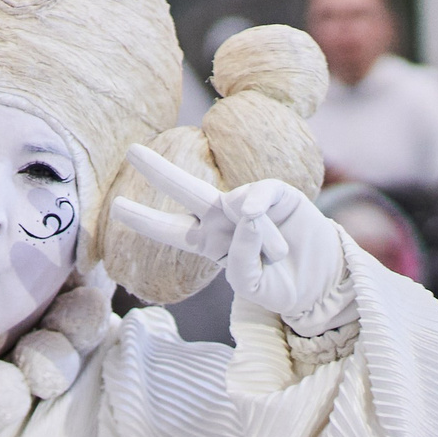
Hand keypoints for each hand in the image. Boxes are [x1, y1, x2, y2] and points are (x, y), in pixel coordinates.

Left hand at [115, 145, 349, 332]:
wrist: (322, 283)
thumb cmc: (280, 285)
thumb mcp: (252, 285)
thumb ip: (241, 257)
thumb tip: (243, 211)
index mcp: (208, 242)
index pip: (170, 230)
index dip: (145, 220)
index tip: (116, 208)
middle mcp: (222, 218)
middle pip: (185, 191)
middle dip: (159, 170)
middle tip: (131, 151)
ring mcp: (248, 204)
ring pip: (235, 204)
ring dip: (258, 237)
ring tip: (280, 255)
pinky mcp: (277, 195)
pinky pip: (261, 193)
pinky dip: (260, 206)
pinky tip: (262, 218)